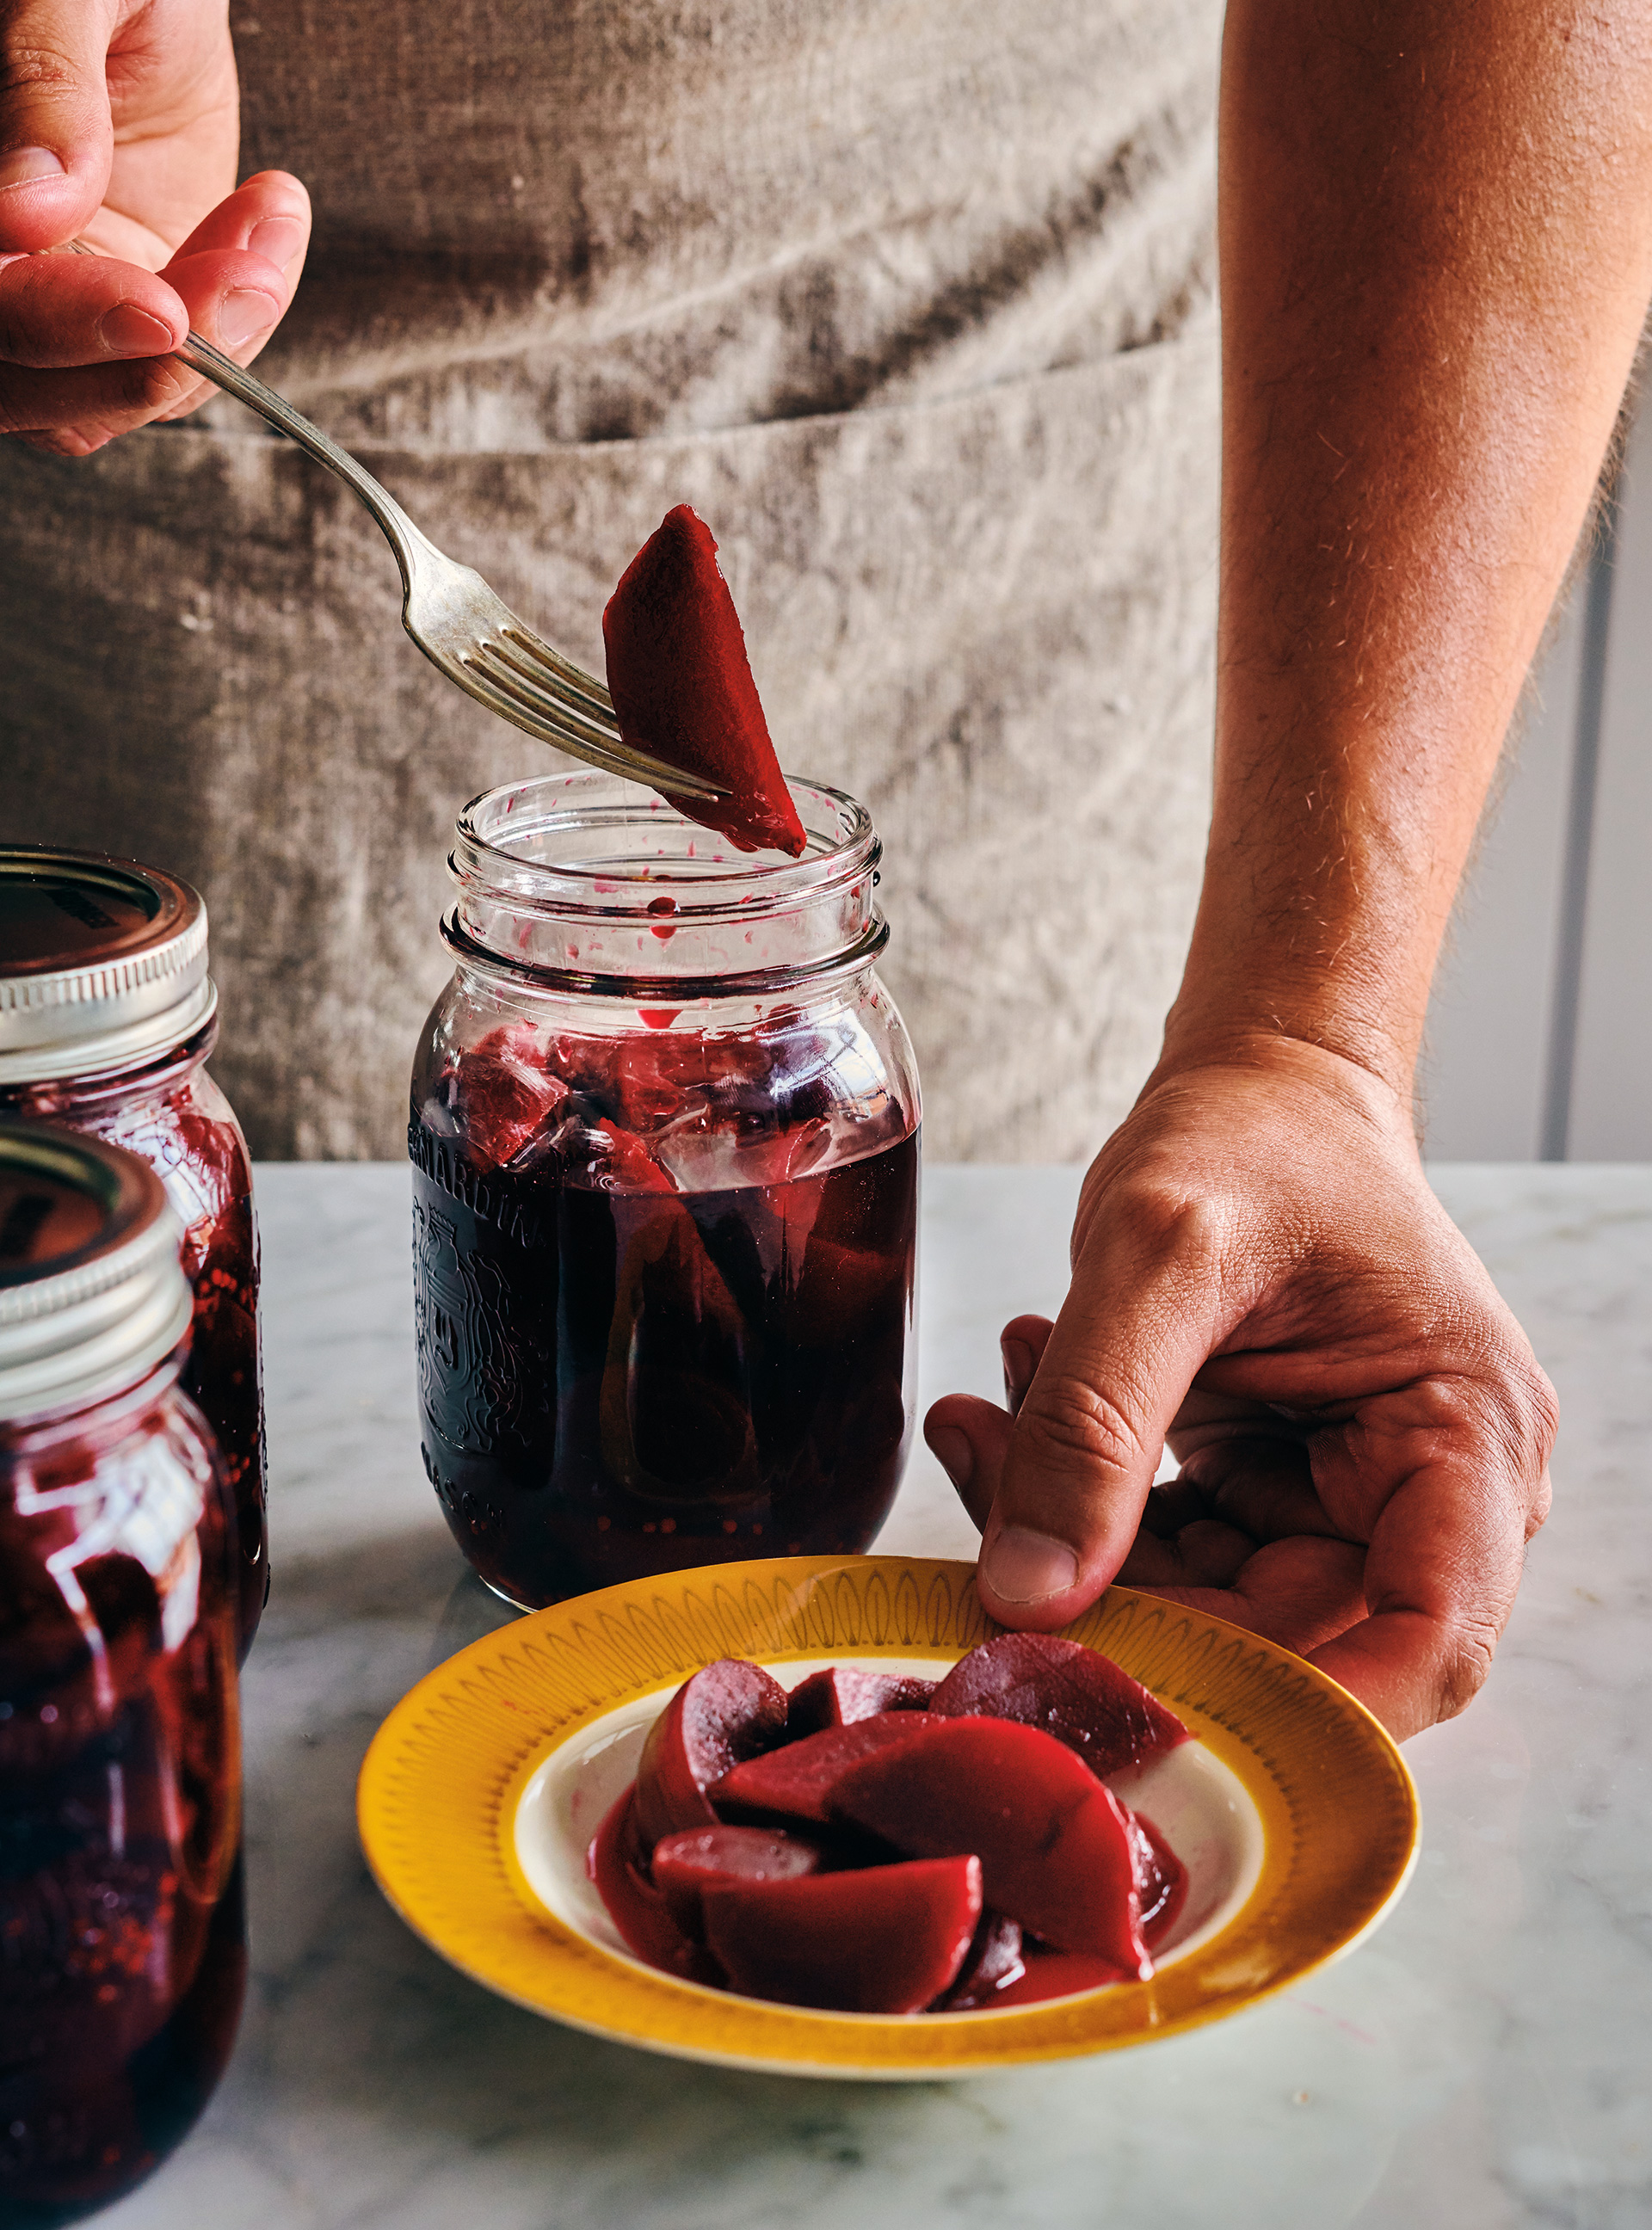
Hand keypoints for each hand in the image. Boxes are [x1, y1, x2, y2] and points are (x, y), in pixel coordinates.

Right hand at [0, 0, 308, 453]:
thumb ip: (44, 92)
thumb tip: (23, 211)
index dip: (61, 321)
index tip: (158, 307)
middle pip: (35, 391)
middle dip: (148, 362)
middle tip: (246, 279)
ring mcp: (61, 298)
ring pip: (113, 399)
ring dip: (215, 341)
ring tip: (270, 216)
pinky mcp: (134, 306)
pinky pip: (188, 362)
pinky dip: (246, 309)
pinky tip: (272, 211)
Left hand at [923, 1038, 1556, 1738]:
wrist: (1257, 1083)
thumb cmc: (1252, 1135)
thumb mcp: (1159, 1252)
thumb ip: (1091, 1422)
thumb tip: (1026, 1597)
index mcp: (1466, 1437)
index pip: (1425, 1646)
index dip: (1296, 1708)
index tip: (1138, 1702)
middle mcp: (1428, 1490)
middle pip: (1292, 1644)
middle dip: (1129, 1603)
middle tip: (994, 1528)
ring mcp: (1346, 1497)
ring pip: (1210, 1610)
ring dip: (1080, 1542)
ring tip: (992, 1419)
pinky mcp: (1273, 1489)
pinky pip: (1171, 1554)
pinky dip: (1080, 1502)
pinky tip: (1016, 1404)